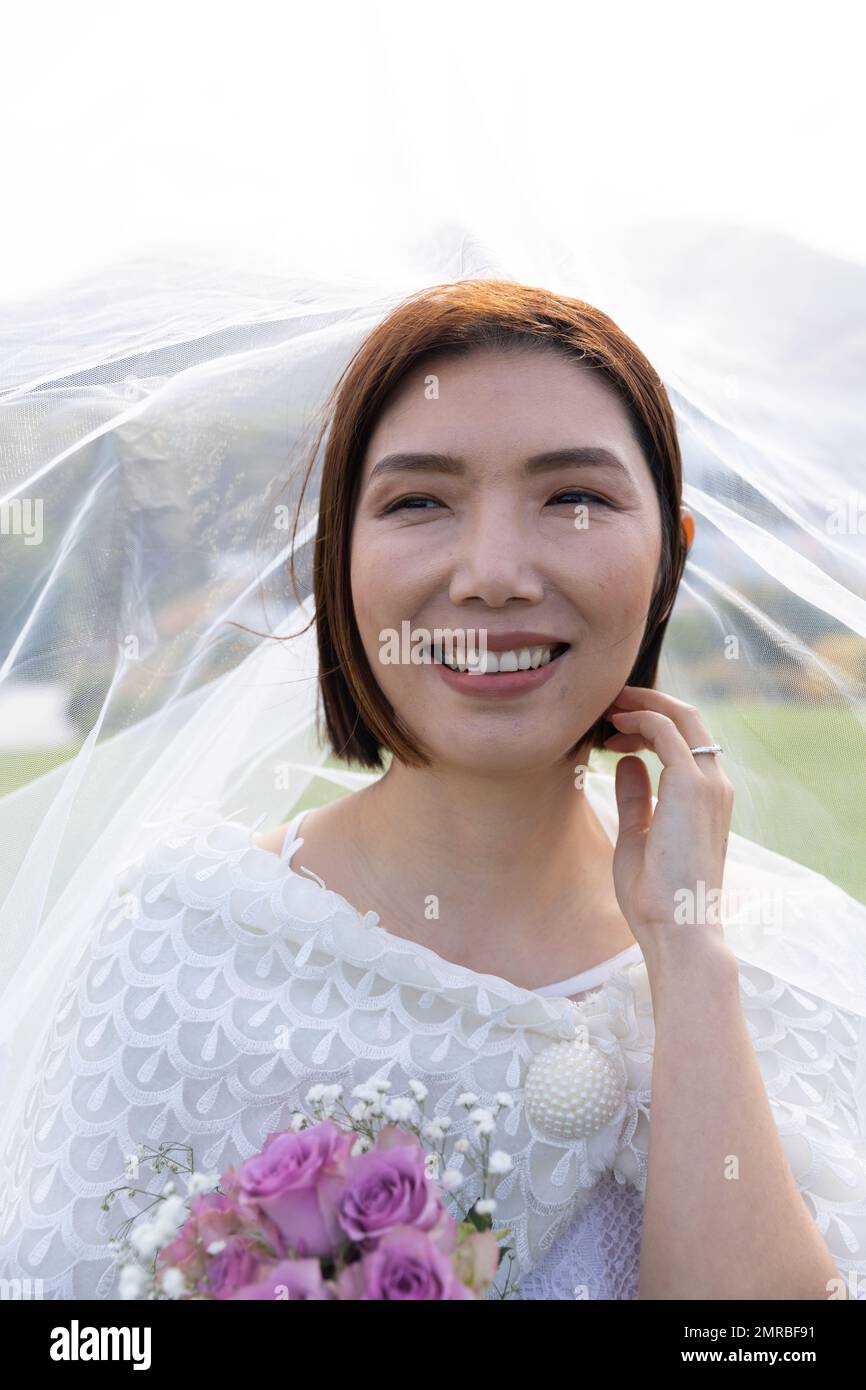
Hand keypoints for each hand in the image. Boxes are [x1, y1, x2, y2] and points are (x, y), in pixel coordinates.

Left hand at [601, 686, 734, 966]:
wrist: (677, 929)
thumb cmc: (656, 896)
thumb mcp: (637, 836)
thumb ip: (635, 798)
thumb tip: (626, 762)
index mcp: (707, 797)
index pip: (686, 738)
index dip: (650, 722)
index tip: (613, 727)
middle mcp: (715, 784)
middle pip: (687, 718)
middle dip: (647, 701)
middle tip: (608, 701)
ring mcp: (708, 783)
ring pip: (680, 717)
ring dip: (641, 705)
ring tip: (606, 708)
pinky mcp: (692, 786)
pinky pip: (667, 732)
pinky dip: (640, 718)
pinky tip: (613, 726)